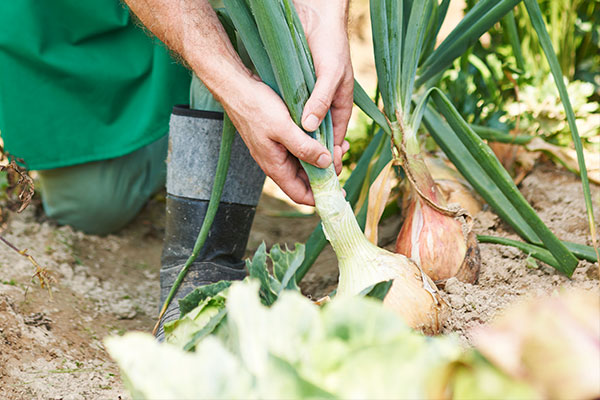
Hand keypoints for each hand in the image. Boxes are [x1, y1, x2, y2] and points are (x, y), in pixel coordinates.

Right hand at [220, 76, 331, 205]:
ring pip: (306, 163)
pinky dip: (316, 145)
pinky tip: (327, 134)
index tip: (340, 191)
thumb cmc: (256, 107)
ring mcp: (278, 150)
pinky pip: (302, 148)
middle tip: (341, 155)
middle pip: (306, 180)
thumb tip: (326, 163)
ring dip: (323, 158)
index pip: (300, 195)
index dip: (320, 197)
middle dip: (327, 173)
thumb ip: (304, 147)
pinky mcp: (280, 138)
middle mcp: (277, 163)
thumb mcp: (283, 128)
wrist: (237, 87)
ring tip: (339, 144)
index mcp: (276, 167)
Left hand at [295, 0, 353, 174]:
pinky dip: (291, 128)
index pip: (336, 138)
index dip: (329, 155)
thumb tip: (310, 127)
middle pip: (321, 138)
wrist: (314, 18)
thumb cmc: (330, 44)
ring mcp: (312, 101)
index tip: (321, 173)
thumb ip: (321, 100)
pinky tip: (281, 137)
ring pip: (307, 130)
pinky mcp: (298, 94)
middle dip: (314, 156)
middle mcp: (327, 106)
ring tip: (290, 161)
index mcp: (341, 104)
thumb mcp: (330, 74)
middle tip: (304, 174)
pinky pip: (295, 116)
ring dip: (301, 145)